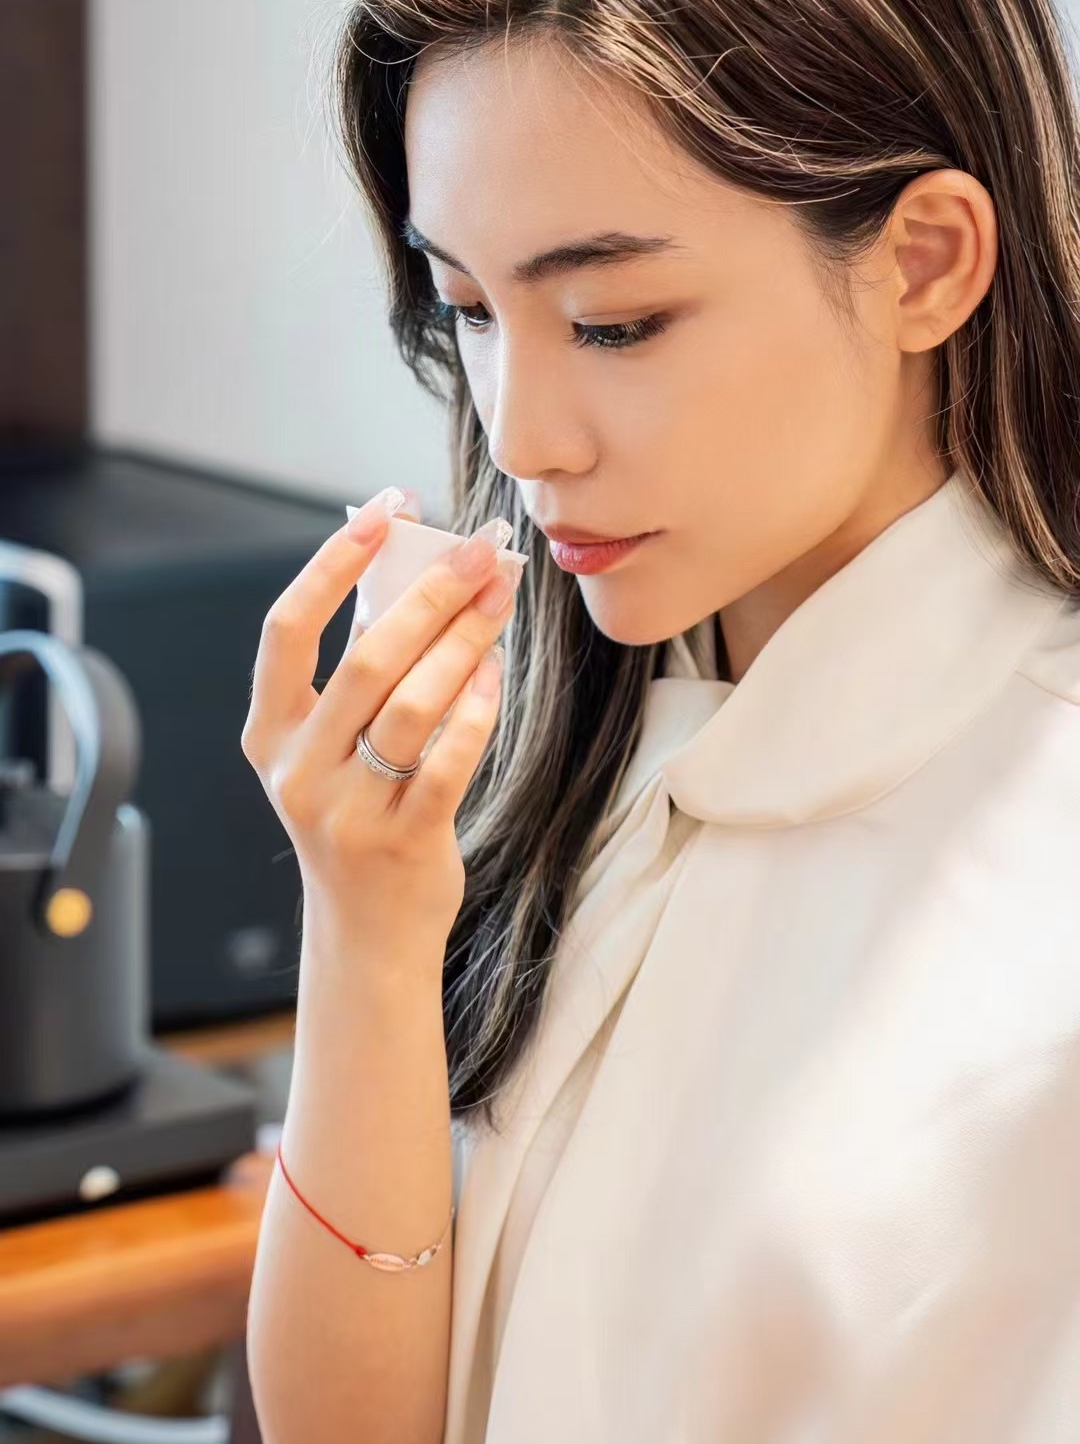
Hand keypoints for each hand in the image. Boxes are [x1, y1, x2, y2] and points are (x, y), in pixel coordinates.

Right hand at [241, 492, 521, 947]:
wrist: (367, 932)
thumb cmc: (358, 816)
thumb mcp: (334, 748)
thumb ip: (358, 671)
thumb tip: (409, 577)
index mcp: (269, 733)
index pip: (286, 629)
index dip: (334, 563)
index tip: (387, 511)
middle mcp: (296, 769)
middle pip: (365, 660)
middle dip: (428, 594)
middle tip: (478, 550)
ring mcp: (345, 810)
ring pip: (409, 707)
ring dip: (462, 644)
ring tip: (499, 600)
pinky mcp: (401, 841)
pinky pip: (445, 763)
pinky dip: (476, 713)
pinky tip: (497, 674)